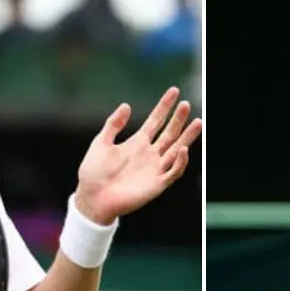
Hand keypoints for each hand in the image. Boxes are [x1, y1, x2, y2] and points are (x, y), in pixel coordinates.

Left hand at [75, 87, 201, 223]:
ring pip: (176, 150)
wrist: (91, 200)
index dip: (164, 106)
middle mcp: (149, 154)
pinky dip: (180, 161)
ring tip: (198, 122)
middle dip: (178, 119)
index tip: (174, 91)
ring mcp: (154, 169)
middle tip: (186, 104)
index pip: (156, 121)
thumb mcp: (101, 143)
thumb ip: (113, 124)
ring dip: (187, 137)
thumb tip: (126, 105)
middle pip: (169, 133)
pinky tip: (183, 149)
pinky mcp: (157, 184)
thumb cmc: (93, 173)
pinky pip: (173, 172)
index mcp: (137, 143)